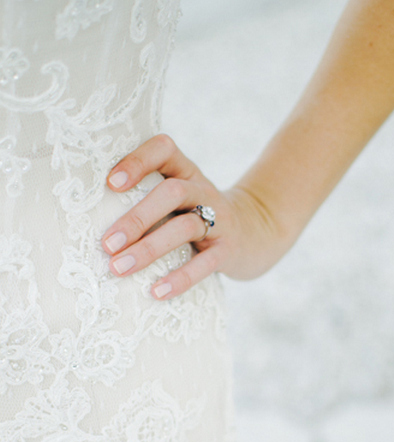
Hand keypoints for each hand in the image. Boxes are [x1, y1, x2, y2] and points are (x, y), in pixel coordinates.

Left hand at [101, 134, 287, 299]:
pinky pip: (204, 264)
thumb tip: (89, 220)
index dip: (138, 160)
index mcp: (185, 171)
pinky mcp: (227, 250)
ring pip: (184, 227)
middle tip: (106, 243)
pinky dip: (180, 279)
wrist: (255, 232)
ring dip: (149, 249)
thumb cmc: (196, 215)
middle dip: (137, 218)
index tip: (110, 183)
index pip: (164, 149)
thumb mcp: (178, 197)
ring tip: (119, 268)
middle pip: (171, 193)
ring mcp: (219, 219)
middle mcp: (202, 190)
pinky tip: (156, 292)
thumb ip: (145, 197)